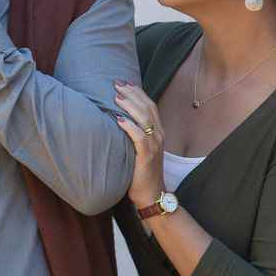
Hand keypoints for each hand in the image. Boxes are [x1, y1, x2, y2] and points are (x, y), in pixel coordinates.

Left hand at [113, 81, 166, 207]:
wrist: (151, 193)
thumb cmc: (140, 171)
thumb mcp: (139, 148)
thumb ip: (134, 134)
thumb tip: (116, 119)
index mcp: (158, 132)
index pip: (149, 105)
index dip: (138, 92)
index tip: (124, 82)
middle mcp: (158, 135)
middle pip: (147, 108)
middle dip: (132, 93)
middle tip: (116, 83)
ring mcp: (154, 145)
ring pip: (144, 119)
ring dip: (130, 106)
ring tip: (116, 97)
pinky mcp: (147, 155)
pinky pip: (139, 137)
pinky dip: (129, 126)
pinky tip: (118, 119)